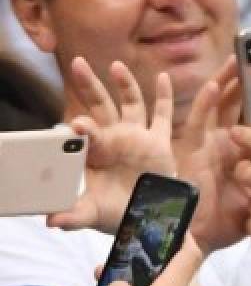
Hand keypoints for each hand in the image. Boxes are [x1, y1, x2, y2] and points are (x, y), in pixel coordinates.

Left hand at [47, 57, 175, 233]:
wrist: (147, 218)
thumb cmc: (117, 213)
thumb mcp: (94, 215)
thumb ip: (73, 216)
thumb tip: (52, 222)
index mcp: (96, 153)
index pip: (88, 135)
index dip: (84, 129)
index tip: (79, 124)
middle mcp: (115, 139)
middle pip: (101, 106)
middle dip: (89, 85)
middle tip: (77, 64)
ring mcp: (137, 137)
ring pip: (130, 103)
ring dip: (124, 83)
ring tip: (116, 66)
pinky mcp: (159, 142)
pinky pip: (162, 115)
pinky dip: (163, 96)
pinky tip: (164, 77)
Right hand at [177, 55, 249, 253]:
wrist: (203, 239)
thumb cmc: (231, 221)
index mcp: (242, 152)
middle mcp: (224, 143)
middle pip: (236, 104)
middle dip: (247, 82)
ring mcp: (206, 143)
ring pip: (217, 104)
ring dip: (226, 81)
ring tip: (237, 59)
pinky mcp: (192, 150)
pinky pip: (198, 121)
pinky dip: (206, 102)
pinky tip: (216, 85)